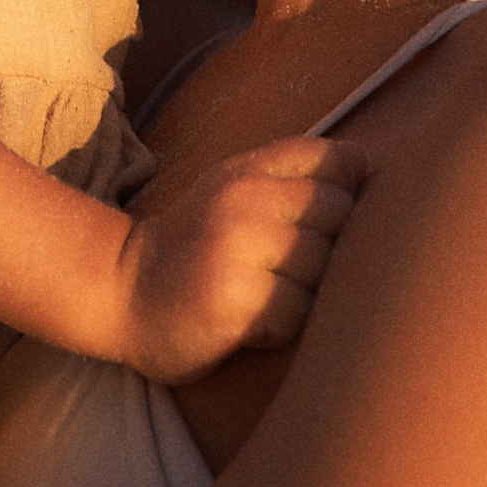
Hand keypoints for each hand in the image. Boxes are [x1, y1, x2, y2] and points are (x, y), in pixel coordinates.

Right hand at [109, 138, 365, 385]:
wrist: (119, 291)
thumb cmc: (193, 245)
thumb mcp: (231, 189)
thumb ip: (291, 173)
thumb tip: (366, 166)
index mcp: (248, 169)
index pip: (333, 160)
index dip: (347, 193)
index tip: (325, 223)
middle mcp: (243, 199)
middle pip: (340, 215)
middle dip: (333, 248)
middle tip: (296, 271)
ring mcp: (237, 248)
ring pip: (323, 266)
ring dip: (309, 293)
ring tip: (273, 297)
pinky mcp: (234, 300)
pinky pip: (298, 312)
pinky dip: (285, 326)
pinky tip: (255, 324)